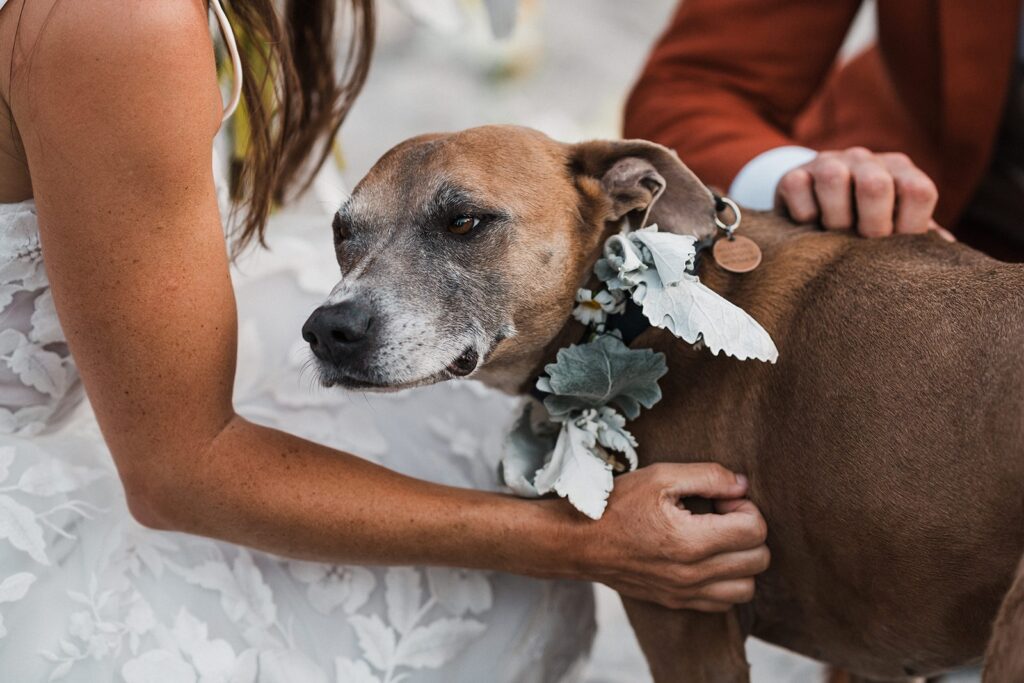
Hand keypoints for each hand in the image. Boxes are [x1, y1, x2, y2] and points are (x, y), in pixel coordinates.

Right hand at [575, 462, 769, 610]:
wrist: (579, 542)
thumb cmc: (616, 504)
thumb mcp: (660, 476)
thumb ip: (708, 476)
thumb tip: (742, 484)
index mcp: (691, 541)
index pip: (755, 530)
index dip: (746, 507)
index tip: (722, 499)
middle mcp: (693, 573)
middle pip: (758, 560)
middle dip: (748, 532)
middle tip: (721, 516)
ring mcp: (685, 593)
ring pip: (747, 587)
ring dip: (742, 561)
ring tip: (717, 539)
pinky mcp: (677, 602)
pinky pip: (724, 602)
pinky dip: (726, 581)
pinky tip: (706, 559)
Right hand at [776, 147, 952, 239]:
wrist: (816, 202)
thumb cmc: (864, 221)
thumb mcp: (894, 224)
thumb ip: (919, 236)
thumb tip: (947, 252)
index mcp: (900, 170)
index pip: (918, 192)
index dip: (909, 226)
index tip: (896, 244)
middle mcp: (867, 160)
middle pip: (876, 184)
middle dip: (871, 225)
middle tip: (864, 242)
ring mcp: (829, 162)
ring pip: (834, 179)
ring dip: (835, 218)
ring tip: (834, 234)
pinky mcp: (795, 173)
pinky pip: (798, 187)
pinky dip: (804, 214)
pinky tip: (808, 224)